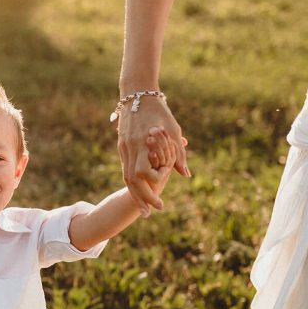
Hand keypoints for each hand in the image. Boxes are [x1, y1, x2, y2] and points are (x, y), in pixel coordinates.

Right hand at [117, 97, 188, 216]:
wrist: (137, 94)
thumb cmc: (160, 111)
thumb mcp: (174, 130)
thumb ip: (179, 154)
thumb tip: (186, 176)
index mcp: (142, 143)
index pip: (142, 173)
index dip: (153, 184)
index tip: (163, 188)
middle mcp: (129, 148)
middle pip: (131, 181)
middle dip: (142, 198)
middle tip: (151, 213)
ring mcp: (123, 148)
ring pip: (126, 178)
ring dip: (135, 195)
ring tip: (144, 208)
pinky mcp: (122, 146)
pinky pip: (125, 169)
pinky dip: (132, 183)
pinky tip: (139, 191)